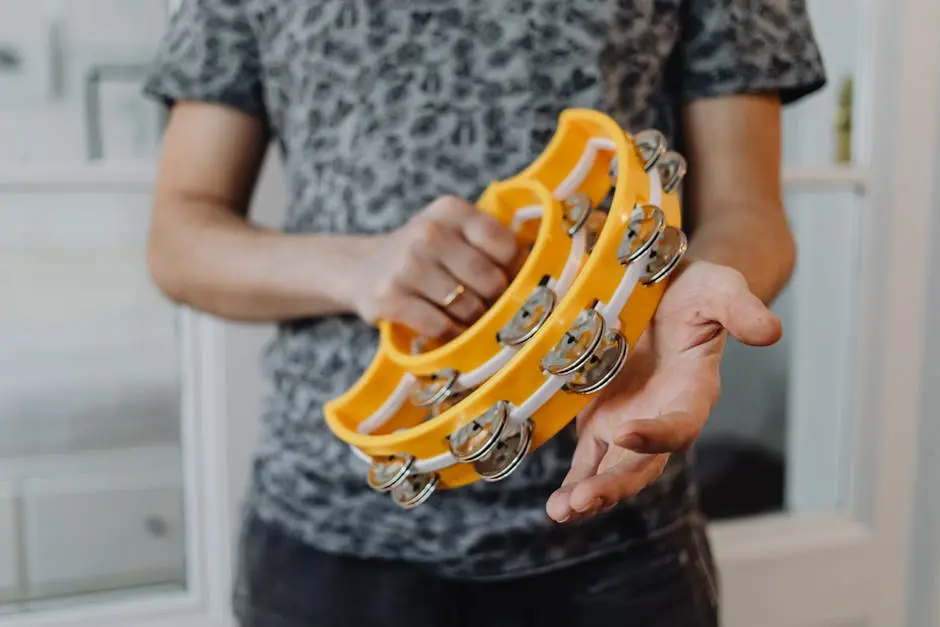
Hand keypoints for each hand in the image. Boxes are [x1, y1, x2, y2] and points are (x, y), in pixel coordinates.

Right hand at [349, 196, 518, 339]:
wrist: (362, 268)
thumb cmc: (425, 256)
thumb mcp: (454, 234)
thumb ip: (493, 246)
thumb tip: (540, 281)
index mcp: (450, 209)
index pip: (506, 246)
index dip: (514, 272)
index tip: (507, 282)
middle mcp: (426, 231)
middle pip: (491, 281)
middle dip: (494, 300)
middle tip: (486, 306)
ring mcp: (406, 265)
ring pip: (469, 308)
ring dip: (473, 321)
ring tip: (464, 318)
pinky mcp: (389, 298)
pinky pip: (441, 327)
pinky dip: (452, 336)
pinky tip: (450, 332)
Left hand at [545, 260, 782, 522]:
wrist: (663, 290)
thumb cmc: (694, 290)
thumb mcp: (718, 287)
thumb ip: (740, 308)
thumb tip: (770, 331)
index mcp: (692, 391)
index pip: (679, 424)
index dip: (657, 434)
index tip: (625, 433)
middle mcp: (661, 416)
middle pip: (642, 463)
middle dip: (614, 484)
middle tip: (585, 500)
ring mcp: (628, 421)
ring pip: (610, 469)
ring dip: (589, 494)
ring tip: (563, 511)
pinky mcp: (600, 420)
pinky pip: (588, 459)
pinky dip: (574, 483)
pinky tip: (557, 507)